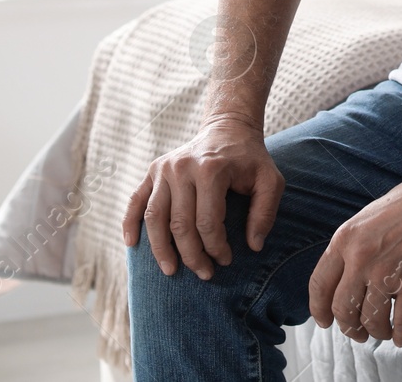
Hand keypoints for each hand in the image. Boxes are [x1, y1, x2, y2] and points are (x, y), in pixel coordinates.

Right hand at [121, 117, 284, 279]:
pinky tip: (132, 245)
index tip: (226, 260)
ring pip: (154, 218)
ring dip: (161, 249)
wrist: (228, 128)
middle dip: (192, 255)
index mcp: (211, 170)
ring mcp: (164, 168)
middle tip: (205, 273)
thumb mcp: (270, 180)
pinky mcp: (153, 170)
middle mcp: (182, 168)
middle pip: (180, 224)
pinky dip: (130, 223)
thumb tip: (253, 246)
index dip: (216, 248)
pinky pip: (136, 200)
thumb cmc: (250, 160)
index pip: (208, 222)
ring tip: (171, 271)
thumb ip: (265, 212)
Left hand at [308, 167, 401, 347]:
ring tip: (384, 331)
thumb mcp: (365, 220)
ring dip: (377, 332)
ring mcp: (386, 272)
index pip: (319, 284)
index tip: (325, 322)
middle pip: (342, 309)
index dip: (319, 309)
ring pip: (371, 321)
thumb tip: (344, 282)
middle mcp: (360, 258)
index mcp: (345, 239)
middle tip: (359, 333)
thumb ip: (351, 250)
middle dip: (349, 328)